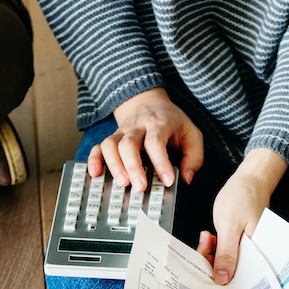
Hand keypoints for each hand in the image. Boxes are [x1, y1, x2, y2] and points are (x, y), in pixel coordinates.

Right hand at [88, 88, 203, 191]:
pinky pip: (98, 147)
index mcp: (159, 124)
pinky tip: (95, 174)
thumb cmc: (171, 122)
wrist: (148, 102)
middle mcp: (137, 127)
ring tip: (122, 182)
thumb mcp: (191, 134)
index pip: (156, 142)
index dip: (161, 162)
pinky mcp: (112, 138)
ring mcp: (122, 132)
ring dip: (114, 165)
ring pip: (111, 145)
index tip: (167, 181)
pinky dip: (94, 160)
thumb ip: (194, 157)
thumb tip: (186, 178)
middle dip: (133, 167)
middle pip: (129, 144)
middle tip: (139, 187)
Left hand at [197, 149, 287, 283]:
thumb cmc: (244, 197)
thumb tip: (223, 279)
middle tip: (205, 242)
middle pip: (228, 273)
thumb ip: (227, 254)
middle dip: (211, 262)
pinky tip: (212, 237)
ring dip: (211, 252)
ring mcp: (246, 251)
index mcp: (256, 255)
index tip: (200, 268)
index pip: (235, 279)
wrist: (250, 180)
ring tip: (209, 236)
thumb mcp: (230, 226)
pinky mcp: (240, 245)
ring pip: (224, 264)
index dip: (216, 277)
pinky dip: (215, 247)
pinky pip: (226, 254)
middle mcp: (253, 257)